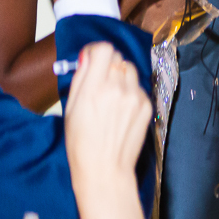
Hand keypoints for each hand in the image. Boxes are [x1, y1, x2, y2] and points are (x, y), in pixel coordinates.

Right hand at [64, 42, 151, 197]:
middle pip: (117, 58)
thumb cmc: (81, 143)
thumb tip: (87, 57)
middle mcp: (118, 89)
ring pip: (130, 70)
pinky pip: (139, 87)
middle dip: (107, 65)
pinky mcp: (147, 105)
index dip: (96, 51)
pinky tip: (121, 109)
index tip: (91, 58)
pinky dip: (130, 91)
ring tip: (111, 96)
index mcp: (94, 89)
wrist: (105, 168)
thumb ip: (80, 79)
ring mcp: (135, 97)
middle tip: (99, 80)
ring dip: (121, 76)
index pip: (104, 49)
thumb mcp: (70, 109)